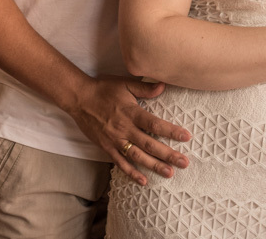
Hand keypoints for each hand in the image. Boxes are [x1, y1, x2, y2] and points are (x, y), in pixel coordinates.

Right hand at [67, 76, 190, 185]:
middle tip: (184, 162)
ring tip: (169, 173)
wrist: (79, 98)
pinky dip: (132, 173)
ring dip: (154, 166)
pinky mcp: (107, 147)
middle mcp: (124, 129)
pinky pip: (121, 163)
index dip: (171, 131)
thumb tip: (164, 85)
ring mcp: (115, 140)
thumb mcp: (125, 83)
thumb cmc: (103, 89)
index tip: (186, 136)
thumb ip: (145, 88)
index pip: (154, 124)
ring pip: (137, 157)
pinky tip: (144, 181)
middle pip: (150, 144)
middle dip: (168, 154)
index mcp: (131, 112)